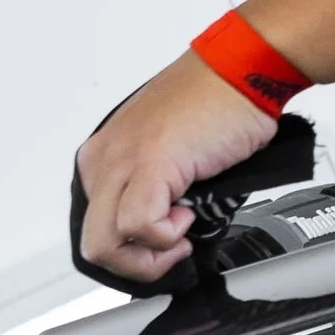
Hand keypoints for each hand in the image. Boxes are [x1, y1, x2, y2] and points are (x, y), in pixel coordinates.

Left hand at [74, 54, 277, 285]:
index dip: (133, 249)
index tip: (164, 244)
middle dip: (136, 264)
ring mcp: (122, 161)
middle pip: (92, 244)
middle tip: (171, 251)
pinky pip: (137, 226)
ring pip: (104, 244)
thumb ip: (157, 189)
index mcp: (106, 155)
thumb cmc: (218, 103)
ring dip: (150, 256)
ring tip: (181, 235)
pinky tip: (187, 215)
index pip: (96, 227)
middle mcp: (106, 158)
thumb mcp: (173, 155)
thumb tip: (165, 230)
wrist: (242, 71)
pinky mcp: (149, 163)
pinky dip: (166, 236)